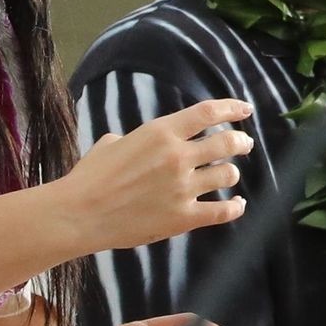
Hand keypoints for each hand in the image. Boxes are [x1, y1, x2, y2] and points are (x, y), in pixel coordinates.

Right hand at [52, 98, 253, 252]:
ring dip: (231, 173)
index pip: (207, 113)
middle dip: (240, 141)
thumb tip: (143, 144)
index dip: (231, 108)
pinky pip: (222, 211)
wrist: (80, 213)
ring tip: (229, 174)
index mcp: (160, 133)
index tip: (244, 109)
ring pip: (227, 175)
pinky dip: (235, 207)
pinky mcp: (183, 217)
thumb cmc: (90, 177)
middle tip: (244, 143)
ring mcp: (183, 188)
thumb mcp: (112, 143)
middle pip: (226, 143)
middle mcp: (177, 157)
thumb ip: (137, 139)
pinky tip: (238, 205)